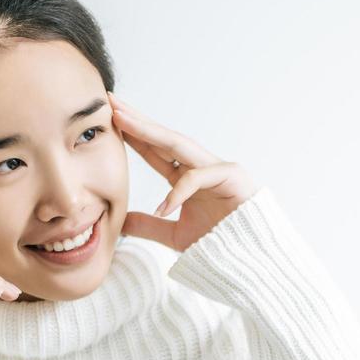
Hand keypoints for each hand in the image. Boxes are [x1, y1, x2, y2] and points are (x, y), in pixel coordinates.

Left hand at [108, 92, 260, 252]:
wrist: (249, 259)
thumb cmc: (220, 244)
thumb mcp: (175, 236)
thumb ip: (150, 227)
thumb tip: (122, 222)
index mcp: (187, 178)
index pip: (155, 151)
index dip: (133, 135)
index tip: (110, 120)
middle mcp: (200, 167)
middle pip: (164, 138)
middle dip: (137, 120)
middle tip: (111, 101)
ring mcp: (217, 168)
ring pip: (179, 144)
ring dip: (149, 130)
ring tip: (123, 119)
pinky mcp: (232, 176)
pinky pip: (198, 178)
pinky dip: (179, 192)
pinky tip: (164, 208)